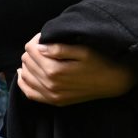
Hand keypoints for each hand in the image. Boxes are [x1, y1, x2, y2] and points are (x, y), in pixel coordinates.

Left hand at [17, 34, 137, 105]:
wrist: (114, 82)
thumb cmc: (100, 62)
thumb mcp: (82, 51)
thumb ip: (58, 49)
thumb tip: (38, 47)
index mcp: (55, 70)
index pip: (31, 50)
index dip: (35, 40)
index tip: (44, 36)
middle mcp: (50, 84)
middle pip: (27, 61)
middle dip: (31, 51)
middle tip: (42, 45)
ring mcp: (51, 95)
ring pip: (25, 76)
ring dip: (27, 64)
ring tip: (37, 57)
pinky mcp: (54, 101)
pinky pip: (30, 94)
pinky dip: (24, 83)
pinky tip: (25, 74)